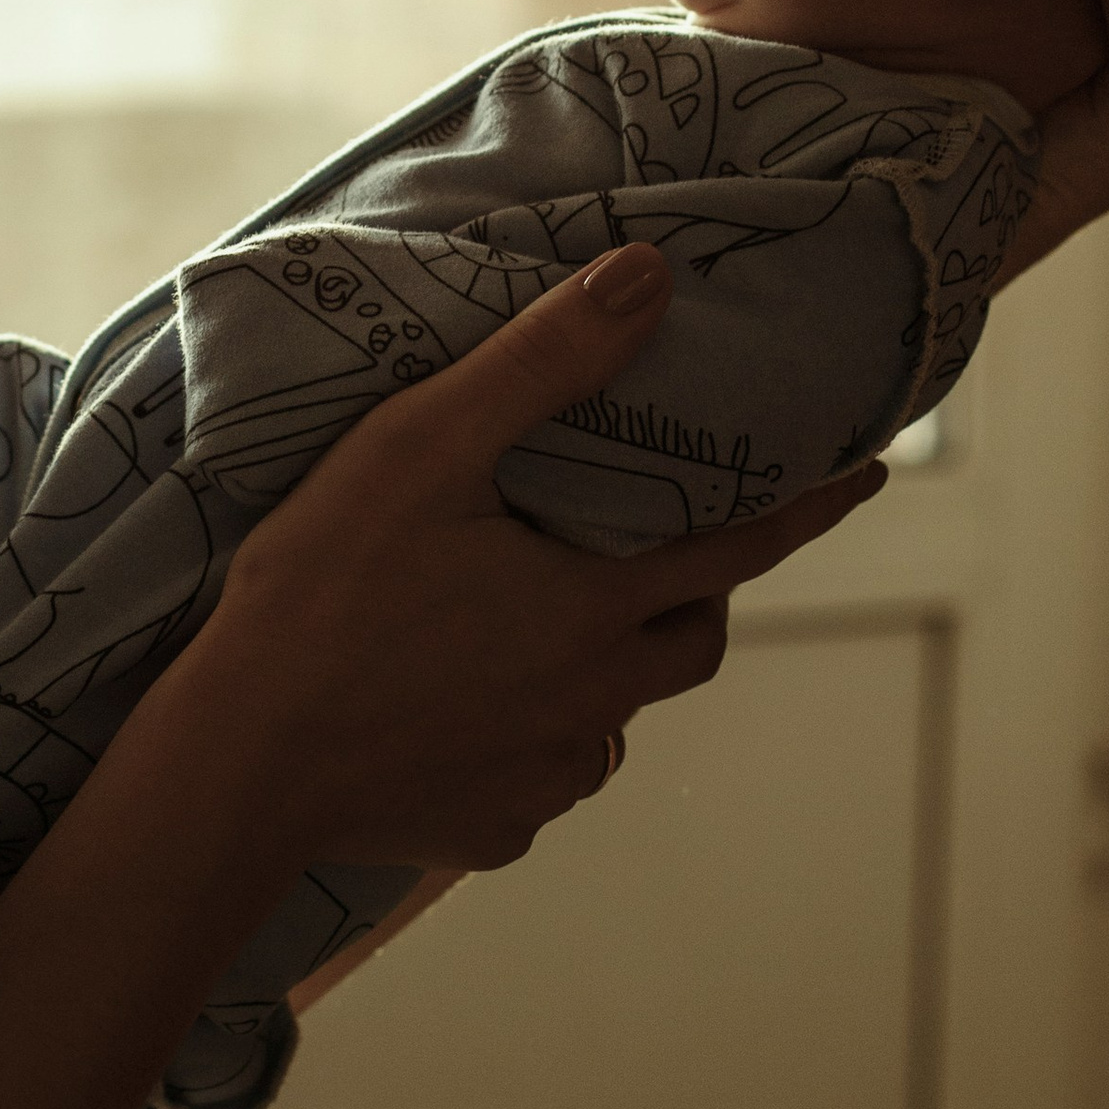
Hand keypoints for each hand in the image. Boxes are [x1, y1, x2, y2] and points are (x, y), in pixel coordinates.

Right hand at [171, 239, 885, 878]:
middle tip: (671, 552)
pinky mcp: (491, 831)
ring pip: (614, 716)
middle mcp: (594, 700)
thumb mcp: (422, 448)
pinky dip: (524, 742)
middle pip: (693, 642)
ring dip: (604, 672)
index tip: (867, 474)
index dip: (809, 504)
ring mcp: (545, 776)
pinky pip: (537, 779)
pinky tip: (463, 712)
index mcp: (595, 604)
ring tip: (540, 630)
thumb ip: (541, 363)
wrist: (241, 761)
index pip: (742, 543)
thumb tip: (651, 277)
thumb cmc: (322, 592)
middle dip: (702, 594)